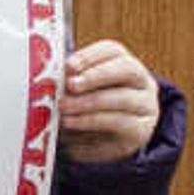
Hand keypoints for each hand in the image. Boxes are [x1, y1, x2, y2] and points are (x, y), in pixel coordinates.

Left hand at [60, 39, 160, 163]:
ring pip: (123, 97)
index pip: (112, 50)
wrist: (103, 144)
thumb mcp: (76, 93)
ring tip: (63, 107)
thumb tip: (48, 79)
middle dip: (95, 76)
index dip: (90, 56)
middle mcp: (141, 81)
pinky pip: (119, 122)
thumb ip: (67, 83)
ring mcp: (145, 105)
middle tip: (70, 85)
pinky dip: (91, 121)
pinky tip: (71, 122)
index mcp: (123, 64)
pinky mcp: (140, 130)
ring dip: (88, 102)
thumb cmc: (85, 110)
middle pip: (126, 69)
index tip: (68, 66)